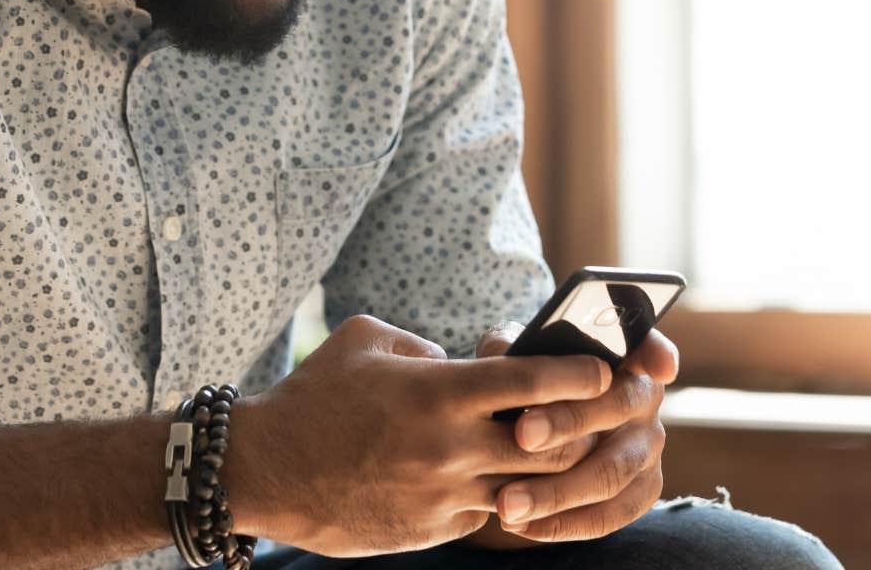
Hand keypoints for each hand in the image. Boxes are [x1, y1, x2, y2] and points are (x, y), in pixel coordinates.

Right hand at [225, 314, 613, 556]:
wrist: (265, 470)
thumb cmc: (313, 395)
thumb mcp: (366, 340)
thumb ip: (424, 346)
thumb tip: (460, 360)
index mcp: (439, 391)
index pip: (534, 382)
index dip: (580, 374)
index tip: (605, 369)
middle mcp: (450, 446)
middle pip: (552, 444)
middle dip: (587, 429)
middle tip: (605, 416)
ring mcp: (443, 495)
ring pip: (528, 489)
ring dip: (551, 471)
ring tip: (565, 452)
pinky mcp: (432, 530)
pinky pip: (486, 514)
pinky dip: (502, 496)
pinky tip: (503, 480)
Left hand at [468, 320, 678, 545]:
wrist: (532, 430)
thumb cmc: (526, 383)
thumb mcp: (515, 356)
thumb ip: (510, 348)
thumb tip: (505, 351)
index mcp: (623, 355)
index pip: (648, 344)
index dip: (657, 352)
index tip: (657, 366)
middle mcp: (645, 398)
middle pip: (618, 407)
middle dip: (569, 421)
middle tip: (522, 434)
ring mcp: (649, 447)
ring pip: (610, 473)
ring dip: (557, 492)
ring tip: (508, 503)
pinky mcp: (642, 491)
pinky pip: (608, 516)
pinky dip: (564, 524)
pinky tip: (522, 525)